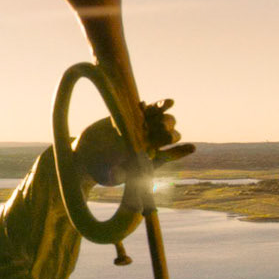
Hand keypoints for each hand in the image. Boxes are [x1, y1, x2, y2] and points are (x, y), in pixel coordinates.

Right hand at [72, 100, 193, 185]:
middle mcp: (148, 143)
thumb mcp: (107, 175)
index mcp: (148, 159)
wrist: (86, 156)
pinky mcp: (133, 116)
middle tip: (166, 131)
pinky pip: (150, 110)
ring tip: (166, 111)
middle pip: (168, 136)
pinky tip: (168, 102)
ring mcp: (141, 129)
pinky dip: (158, 106)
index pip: (168, 155)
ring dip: (166, 117)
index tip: (192, 147)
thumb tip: (120, 173)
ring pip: (162, 121)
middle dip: (170, 132)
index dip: (180, 151)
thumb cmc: (99, 170)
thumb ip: (115, 174)